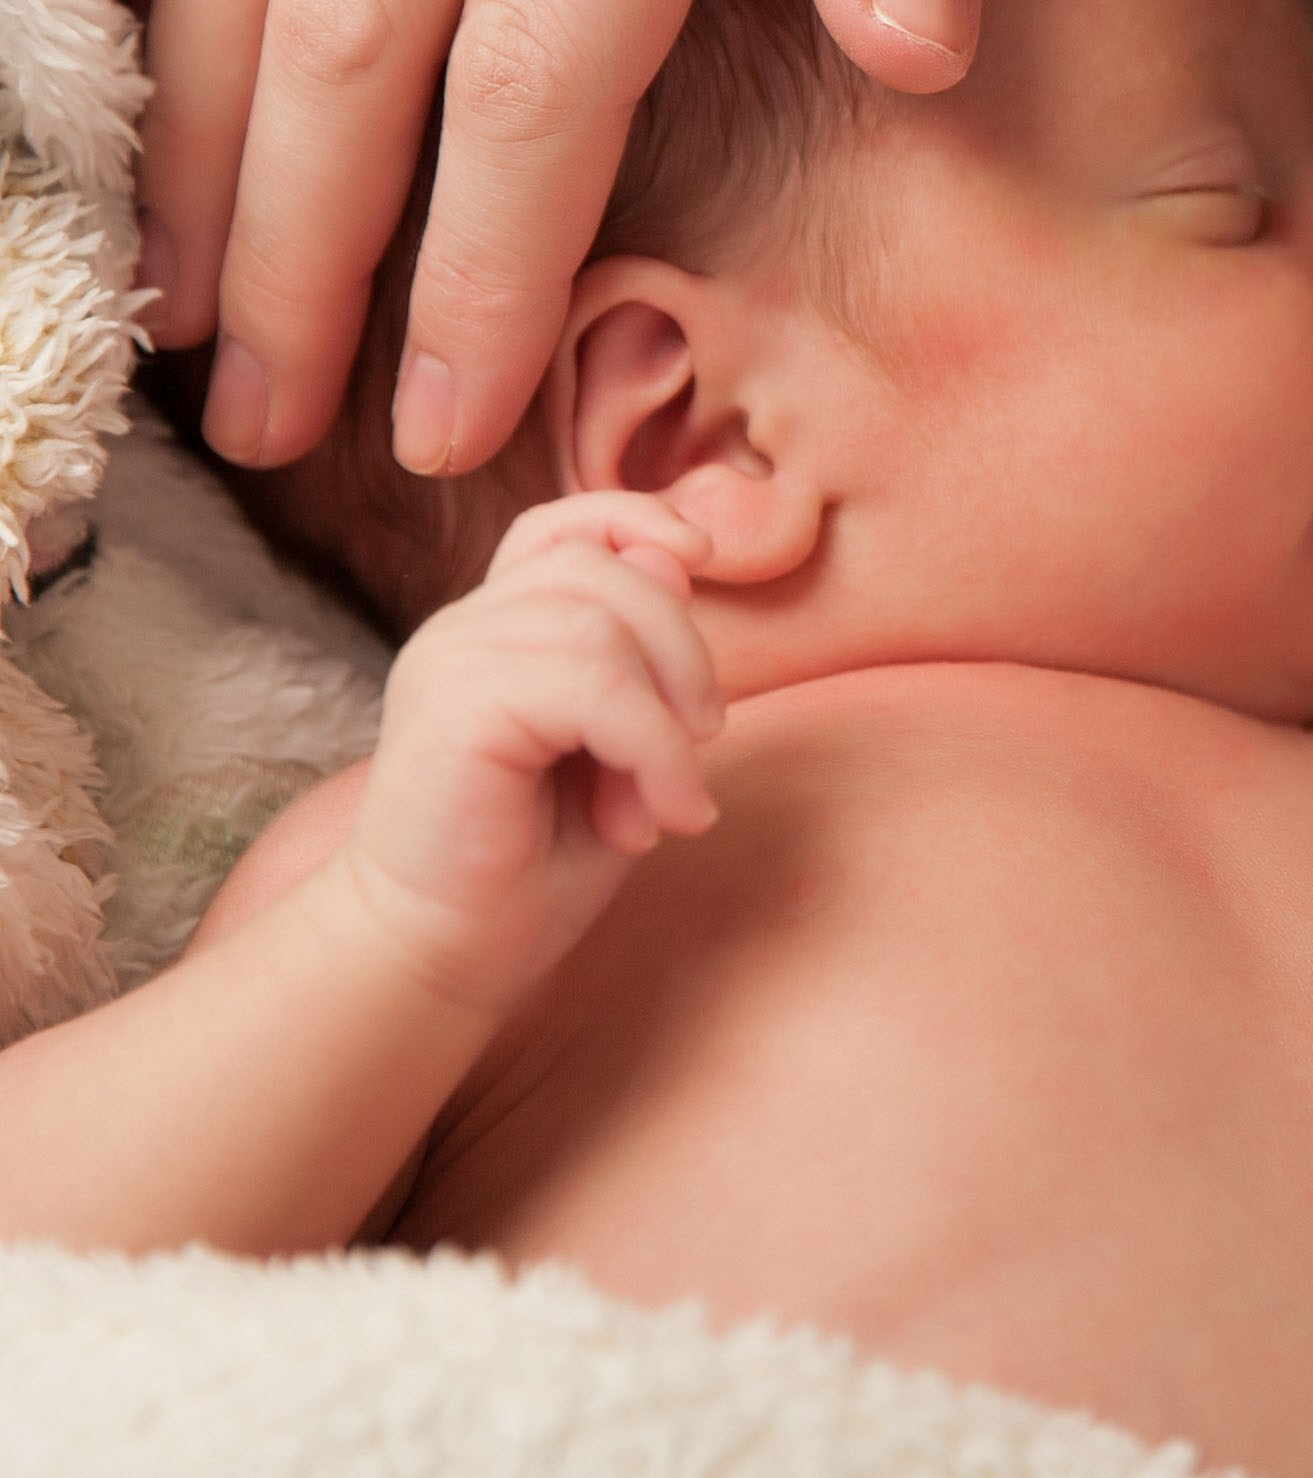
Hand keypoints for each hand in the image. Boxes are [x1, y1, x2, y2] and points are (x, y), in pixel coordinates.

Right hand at [342, 493, 721, 1012]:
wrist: (443, 959)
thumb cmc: (531, 867)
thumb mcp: (619, 753)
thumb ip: (647, 662)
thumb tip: (674, 560)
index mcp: (497, 631)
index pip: (561, 527)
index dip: (633, 518)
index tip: (700, 555)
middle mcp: (466, 630)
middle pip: (600, 566)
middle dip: (682, 644)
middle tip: (704, 740)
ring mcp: (450, 661)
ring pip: (600, 623)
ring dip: (667, 716)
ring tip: (671, 801)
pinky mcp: (453, 707)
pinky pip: (591, 685)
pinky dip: (652, 748)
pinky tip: (661, 818)